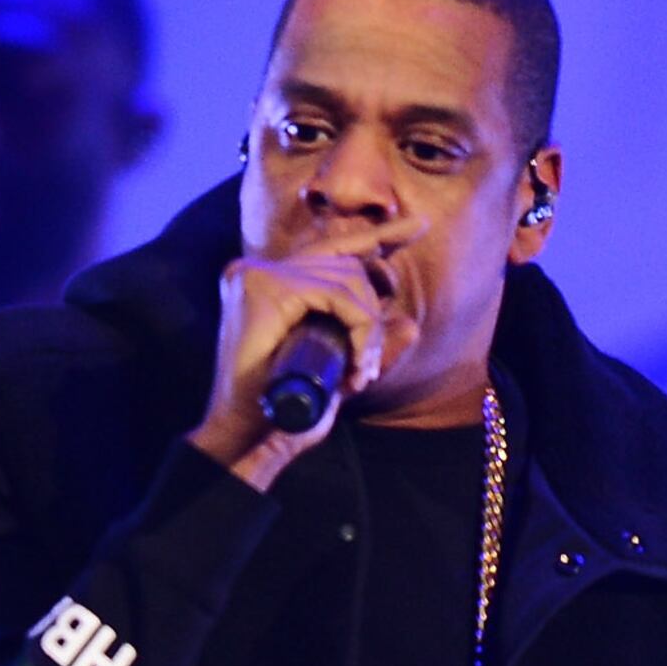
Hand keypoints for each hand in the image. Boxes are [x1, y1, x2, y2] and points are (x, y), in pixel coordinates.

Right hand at [192, 253, 397, 490]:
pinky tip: (356, 363)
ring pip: (345, 279)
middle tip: (368, 367)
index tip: (419, 226)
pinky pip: (334, 294)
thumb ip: (370, 348)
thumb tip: (411, 326)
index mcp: (268, 281)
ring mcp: (257, 274)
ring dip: (367, 327)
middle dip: (372, 311)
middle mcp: (258, 270)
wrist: (247, 439)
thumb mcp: (339, 372)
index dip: (379, 237)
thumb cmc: (288, 412)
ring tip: (361, 372)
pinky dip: (357, 326)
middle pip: (345, 264)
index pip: (333, 248)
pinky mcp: (263, 287)